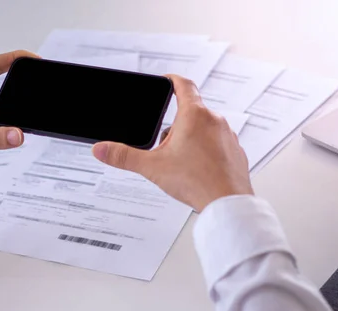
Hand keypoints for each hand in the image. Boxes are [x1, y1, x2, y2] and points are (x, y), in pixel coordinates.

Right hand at [92, 75, 252, 211]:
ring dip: (191, 139)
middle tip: (165, 145)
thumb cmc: (196, 182)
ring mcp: (228, 135)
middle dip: (176, 125)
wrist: (226, 203)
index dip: (171, 79)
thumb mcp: (152, 167)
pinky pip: (218, 144)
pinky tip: (198, 170)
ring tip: (182, 162)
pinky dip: (207, 151)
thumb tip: (101, 149)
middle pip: (191, 111)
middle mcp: (215, 120)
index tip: (165, 80)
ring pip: (204, 128)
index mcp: (194, 115)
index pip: (183, 84)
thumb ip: (124, 157)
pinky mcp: (236, 151)